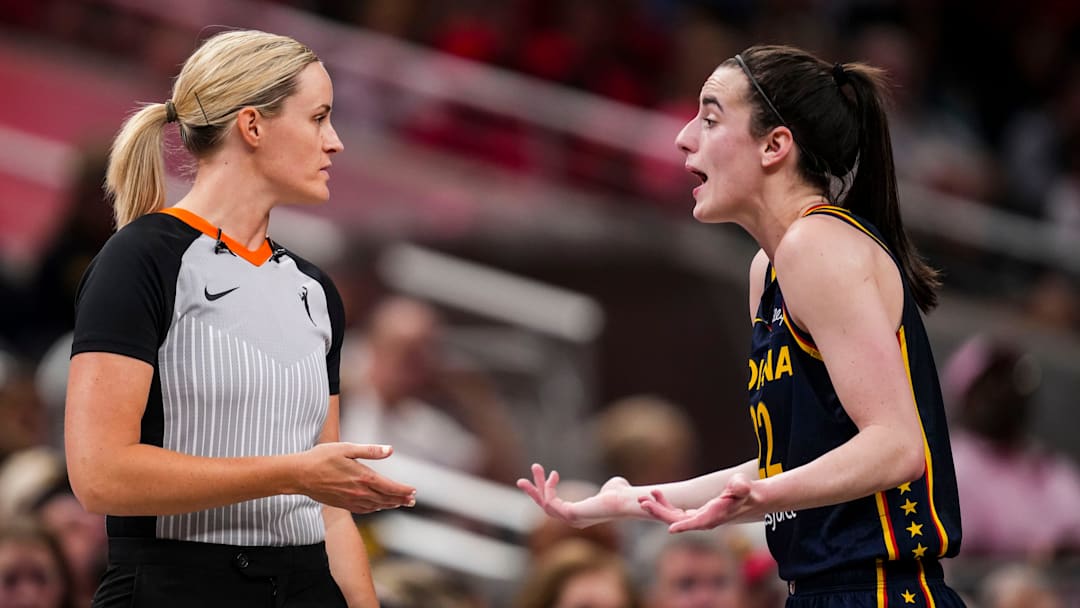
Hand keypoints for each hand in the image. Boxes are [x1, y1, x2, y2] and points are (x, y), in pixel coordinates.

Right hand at [297, 443, 415, 513]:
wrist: (299, 475)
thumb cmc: (321, 457)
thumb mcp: (346, 448)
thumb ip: (370, 450)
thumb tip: (390, 450)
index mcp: (363, 477)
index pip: (390, 487)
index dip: (403, 490)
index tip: (414, 491)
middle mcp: (359, 492)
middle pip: (386, 498)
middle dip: (401, 499)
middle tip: (413, 501)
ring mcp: (351, 500)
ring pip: (376, 505)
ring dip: (390, 504)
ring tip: (400, 503)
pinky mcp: (342, 504)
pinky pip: (364, 509)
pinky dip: (375, 508)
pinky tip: (378, 506)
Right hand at [516, 463, 632, 527]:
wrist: (625, 500)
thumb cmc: (622, 495)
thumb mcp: (612, 488)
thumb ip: (609, 487)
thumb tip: (613, 484)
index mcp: (578, 515)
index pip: (555, 507)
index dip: (550, 490)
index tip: (553, 473)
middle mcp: (572, 520)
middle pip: (545, 508)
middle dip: (533, 492)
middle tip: (520, 480)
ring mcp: (570, 520)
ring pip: (545, 505)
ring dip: (536, 487)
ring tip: (534, 467)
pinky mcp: (570, 515)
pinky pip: (551, 503)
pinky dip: (549, 489)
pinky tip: (553, 475)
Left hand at [638, 473, 758, 532]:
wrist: (747, 498)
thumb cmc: (745, 490)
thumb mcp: (743, 485)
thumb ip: (741, 487)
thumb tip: (741, 486)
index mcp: (715, 515)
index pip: (699, 522)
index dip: (685, 525)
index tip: (671, 528)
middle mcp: (704, 520)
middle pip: (678, 520)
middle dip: (660, 512)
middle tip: (643, 502)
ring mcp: (697, 518)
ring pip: (673, 517)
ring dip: (658, 507)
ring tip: (643, 498)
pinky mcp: (694, 514)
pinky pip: (675, 512)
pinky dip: (664, 503)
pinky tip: (655, 494)